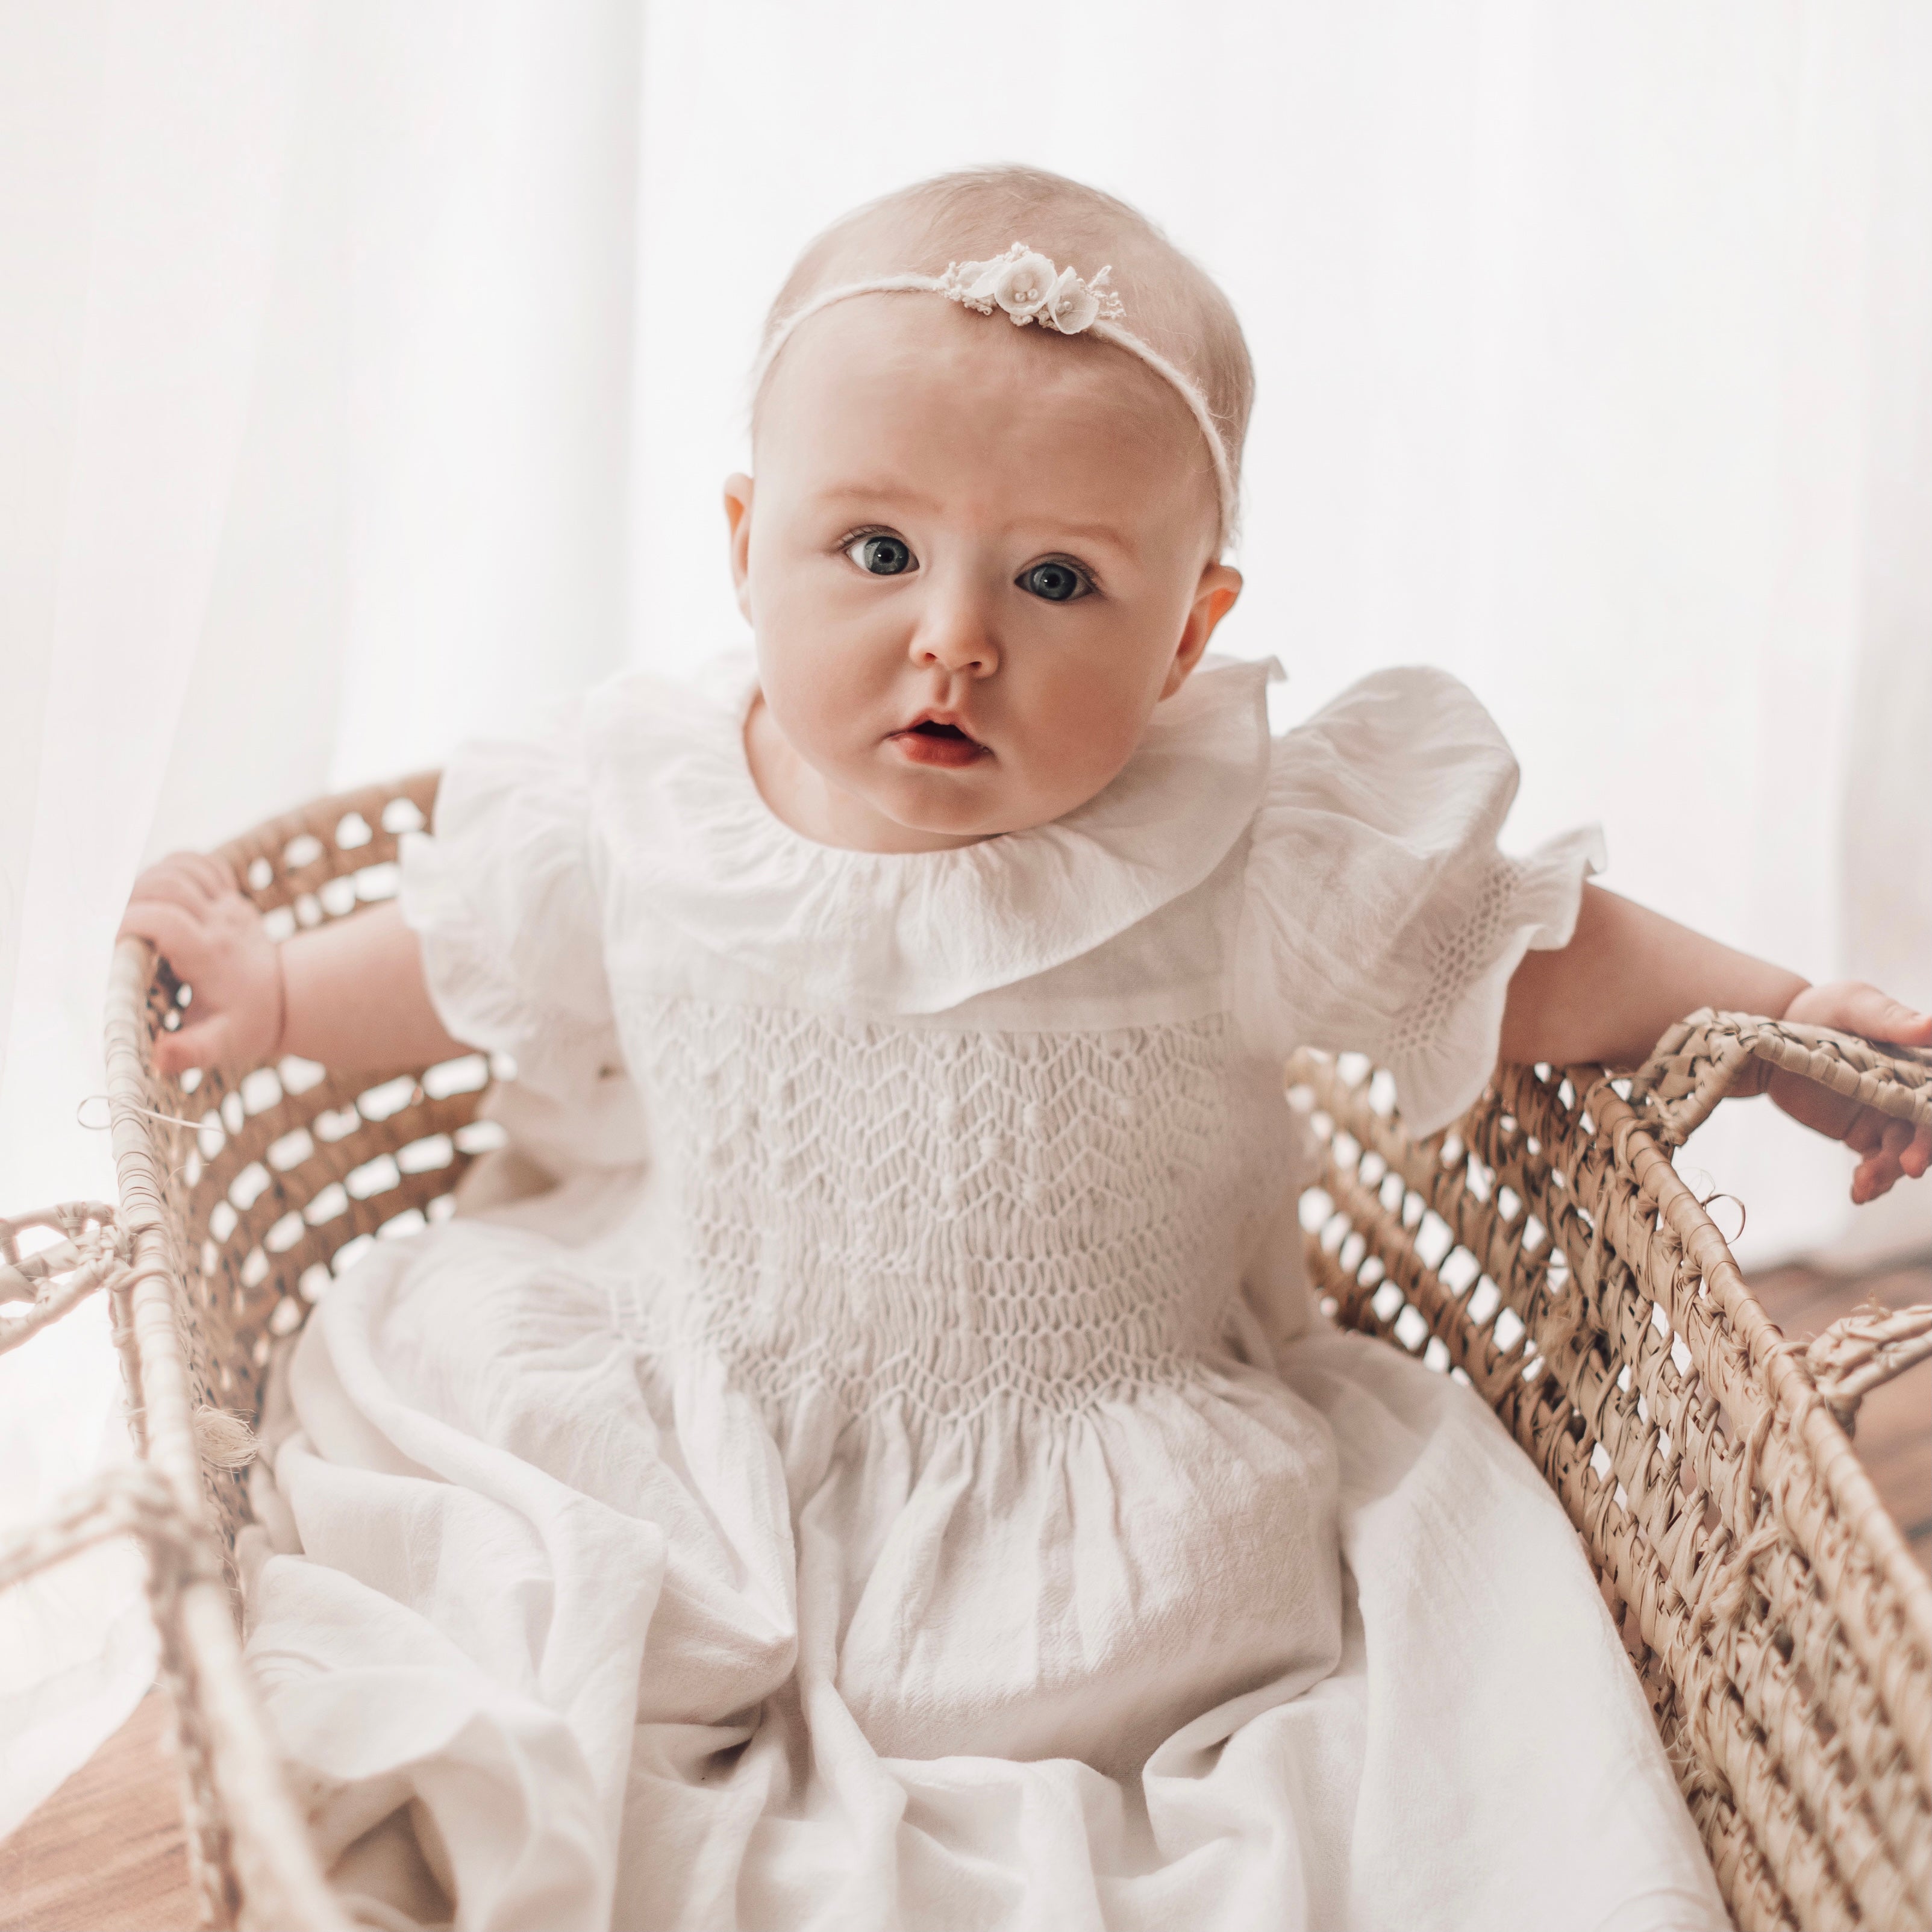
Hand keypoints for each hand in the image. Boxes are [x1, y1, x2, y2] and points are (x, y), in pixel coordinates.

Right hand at [118, 853, 283, 1074]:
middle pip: (168, 884)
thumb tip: (159, 1057)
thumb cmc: (248, 1025)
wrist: (290, 1001)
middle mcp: (221, 922)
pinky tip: (167, 894)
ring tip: (139, 911)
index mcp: (211, 954)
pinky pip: (202, 864)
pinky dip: (176, 868)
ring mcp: (228, 906)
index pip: (164, 919)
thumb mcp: (222, 1046)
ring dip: (150, 880)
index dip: (129, 923)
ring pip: (182, 868)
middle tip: (122, 928)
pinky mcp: (231, 898)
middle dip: (133, 898)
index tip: (114, 946)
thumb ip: (192, 1052)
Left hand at [1749, 982, 1931, 1203]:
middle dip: (1922, 1149)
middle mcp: (1912, 1093)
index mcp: (1921, 1063)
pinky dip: (1871, 1180)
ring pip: (1903, 1152)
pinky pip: (1876, 1162)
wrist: (1776, 1035)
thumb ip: (1889, 1019)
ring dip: (1891, 1171)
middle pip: (1927, 1128)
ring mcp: (1888, 1116)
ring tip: (1866, 1184)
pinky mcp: (1863, 1133)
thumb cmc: (1824, 1010)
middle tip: (1908, 1166)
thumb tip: (1931, 1025)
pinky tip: (1860, 1193)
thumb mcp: (1855, 1006)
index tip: (1930, 1128)